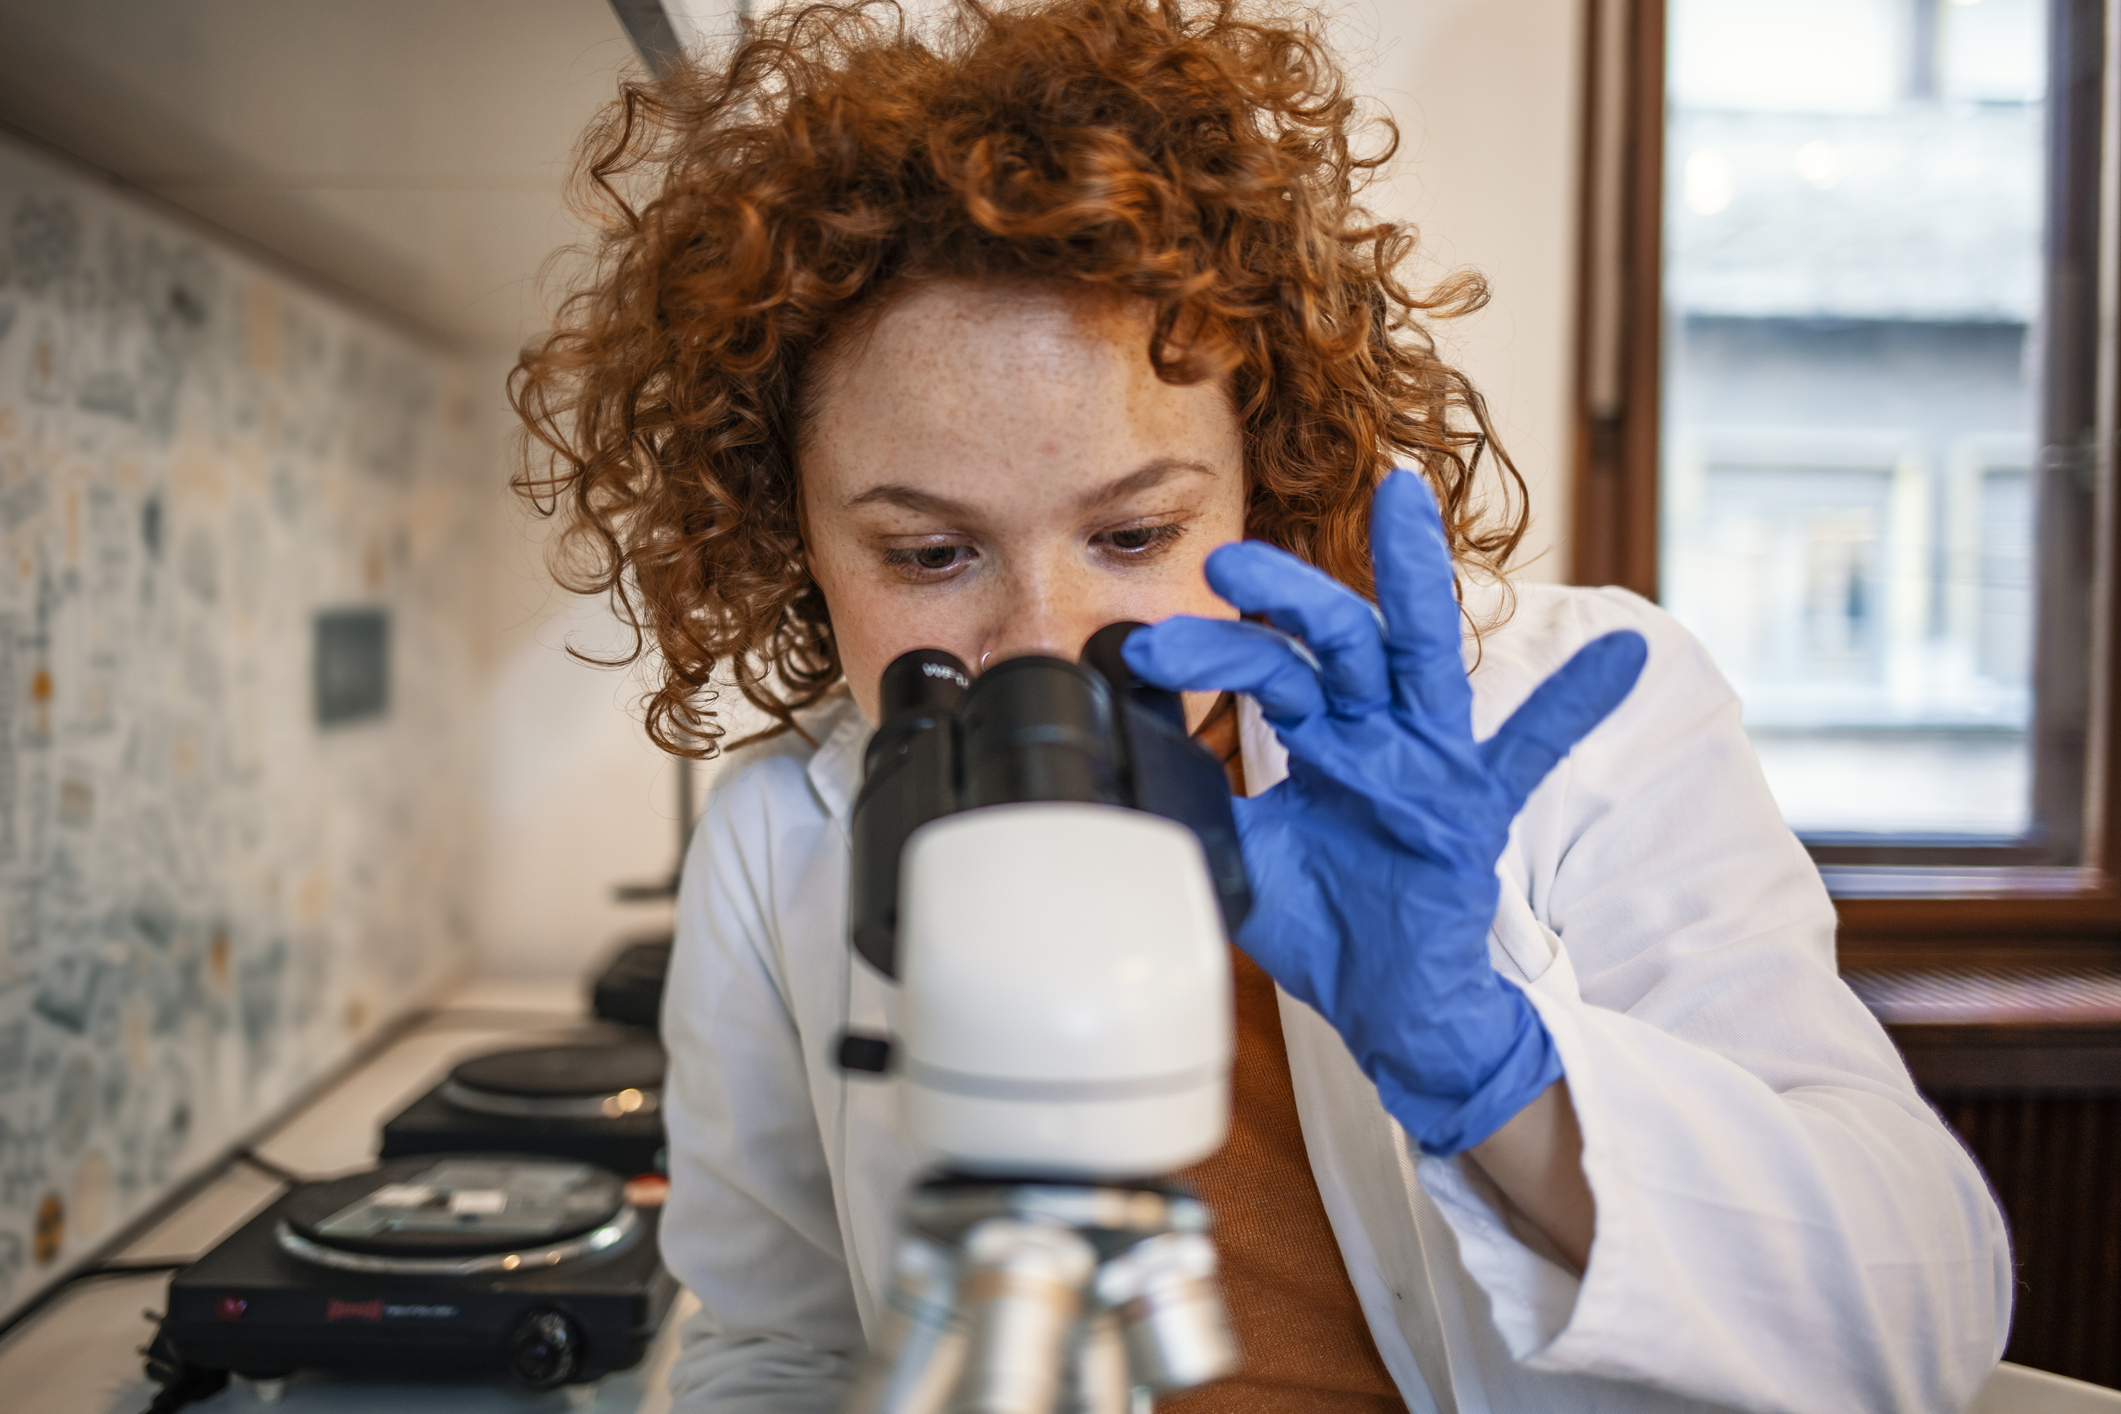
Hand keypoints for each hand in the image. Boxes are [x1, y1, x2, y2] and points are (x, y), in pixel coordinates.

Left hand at [1123, 471, 1645, 1154]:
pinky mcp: (1479, 809)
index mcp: (1323, 734)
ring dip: (1413, 578)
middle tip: (1225, 560)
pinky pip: (1534, 752)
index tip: (1144, 649)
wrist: (1386, 1006)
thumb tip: (1119, 769)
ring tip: (1406, 499)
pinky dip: (1579, 704)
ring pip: (1422, 658)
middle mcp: (1378, 730)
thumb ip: (1195, 805)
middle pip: (1336, 639)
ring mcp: (1433, 761)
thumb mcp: (1240, 857)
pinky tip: (1622, 654)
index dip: (1209, 653)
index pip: (1267, 669)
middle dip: (1285, 594)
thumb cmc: (1325, 925)